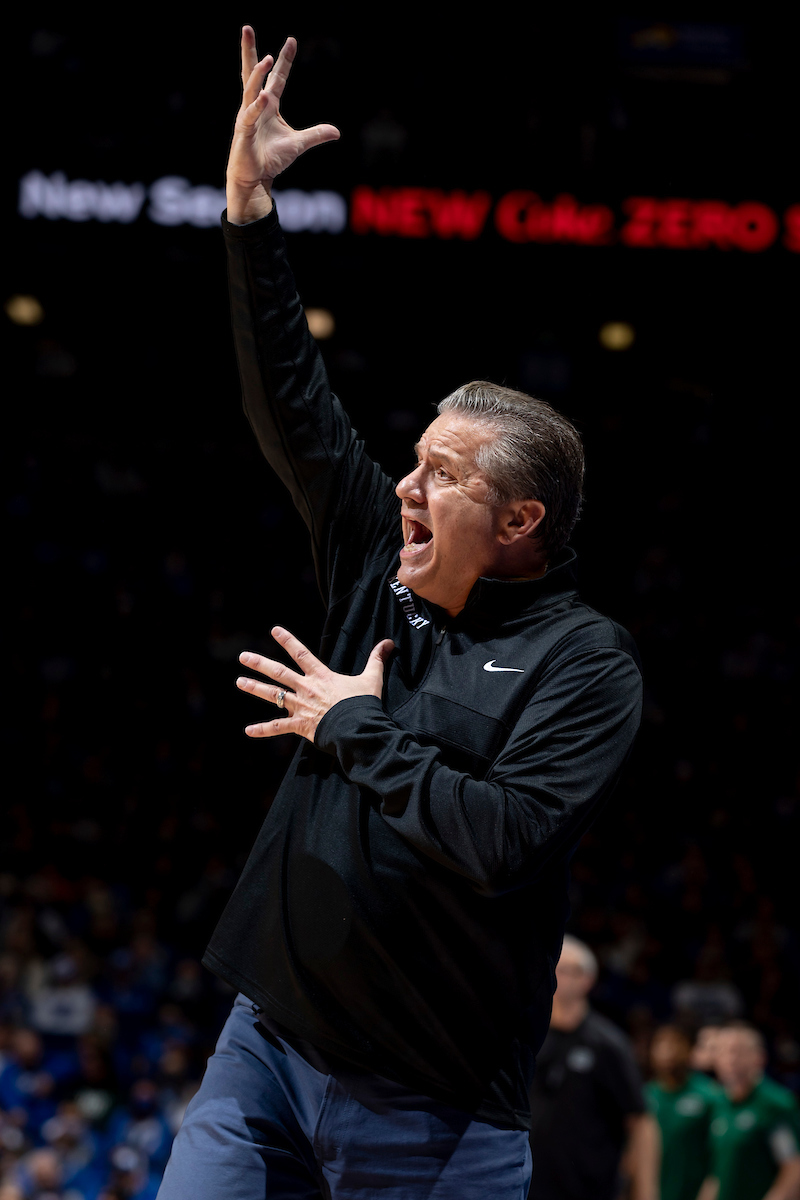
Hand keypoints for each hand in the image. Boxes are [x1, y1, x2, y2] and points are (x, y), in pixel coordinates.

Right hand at [226, 27, 340, 223]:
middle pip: (252, 73)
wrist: (255, 178)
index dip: (284, 60)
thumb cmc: (271, 159)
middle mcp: (256, 105)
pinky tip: (264, 97)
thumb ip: (315, 135)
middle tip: (246, 28)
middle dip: (250, 51)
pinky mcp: (243, 131)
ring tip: (267, 59)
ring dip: (258, 74)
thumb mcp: (298, 144)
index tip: (292, 40)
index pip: (277, 77)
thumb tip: (336, 132)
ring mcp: (248, 116)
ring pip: (250, 90)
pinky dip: (256, 107)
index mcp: (269, 105)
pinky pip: (250, 116)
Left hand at [237, 626, 394, 742]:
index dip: (288, 641)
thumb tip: (388, 643)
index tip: (274, 630)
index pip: (301, 654)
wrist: (357, 727)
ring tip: (240, 682)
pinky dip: (263, 730)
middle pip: (279, 672)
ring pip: (274, 695)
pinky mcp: (300, 725)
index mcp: (321, 676)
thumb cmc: (363, 704)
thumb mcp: (371, 679)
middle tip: (243, 657)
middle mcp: (306, 688)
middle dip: (260, 663)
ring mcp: (301, 706)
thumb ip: (377, 659)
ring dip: (255, 688)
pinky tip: (247, 731)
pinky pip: (278, 728)